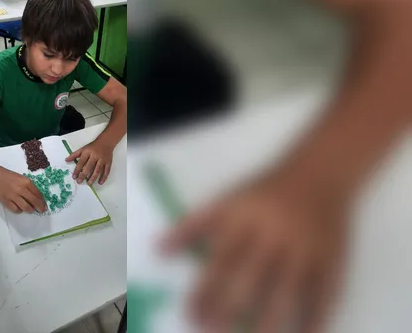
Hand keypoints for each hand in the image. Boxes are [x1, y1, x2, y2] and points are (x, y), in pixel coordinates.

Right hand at [0, 168, 46, 212]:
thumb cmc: (9, 176)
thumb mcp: (22, 178)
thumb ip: (29, 186)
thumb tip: (37, 197)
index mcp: (26, 182)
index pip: (38, 194)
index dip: (42, 201)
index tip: (44, 204)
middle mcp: (21, 189)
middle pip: (33, 201)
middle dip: (39, 207)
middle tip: (42, 210)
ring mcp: (13, 196)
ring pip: (26, 207)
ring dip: (30, 210)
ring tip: (31, 210)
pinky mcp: (6, 201)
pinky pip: (16, 210)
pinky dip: (19, 210)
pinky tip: (20, 208)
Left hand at [66, 140, 113, 184]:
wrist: (106, 142)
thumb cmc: (93, 146)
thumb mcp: (83, 149)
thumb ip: (74, 155)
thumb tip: (66, 160)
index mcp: (88, 152)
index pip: (81, 162)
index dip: (77, 170)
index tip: (74, 177)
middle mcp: (95, 156)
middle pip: (89, 166)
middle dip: (84, 175)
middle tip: (79, 181)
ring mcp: (102, 159)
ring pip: (98, 169)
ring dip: (93, 177)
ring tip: (89, 183)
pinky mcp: (108, 162)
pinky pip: (107, 170)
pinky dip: (104, 177)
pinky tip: (100, 182)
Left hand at [163, 177, 350, 332]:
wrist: (320, 173)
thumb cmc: (264, 193)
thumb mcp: (226, 201)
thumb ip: (192, 226)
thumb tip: (158, 250)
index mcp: (245, 218)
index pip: (220, 259)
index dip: (204, 289)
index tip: (191, 315)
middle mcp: (274, 234)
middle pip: (250, 277)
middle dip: (229, 308)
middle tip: (212, 331)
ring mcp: (305, 248)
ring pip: (287, 291)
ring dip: (269, 321)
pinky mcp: (331, 260)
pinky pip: (323, 296)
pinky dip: (314, 321)